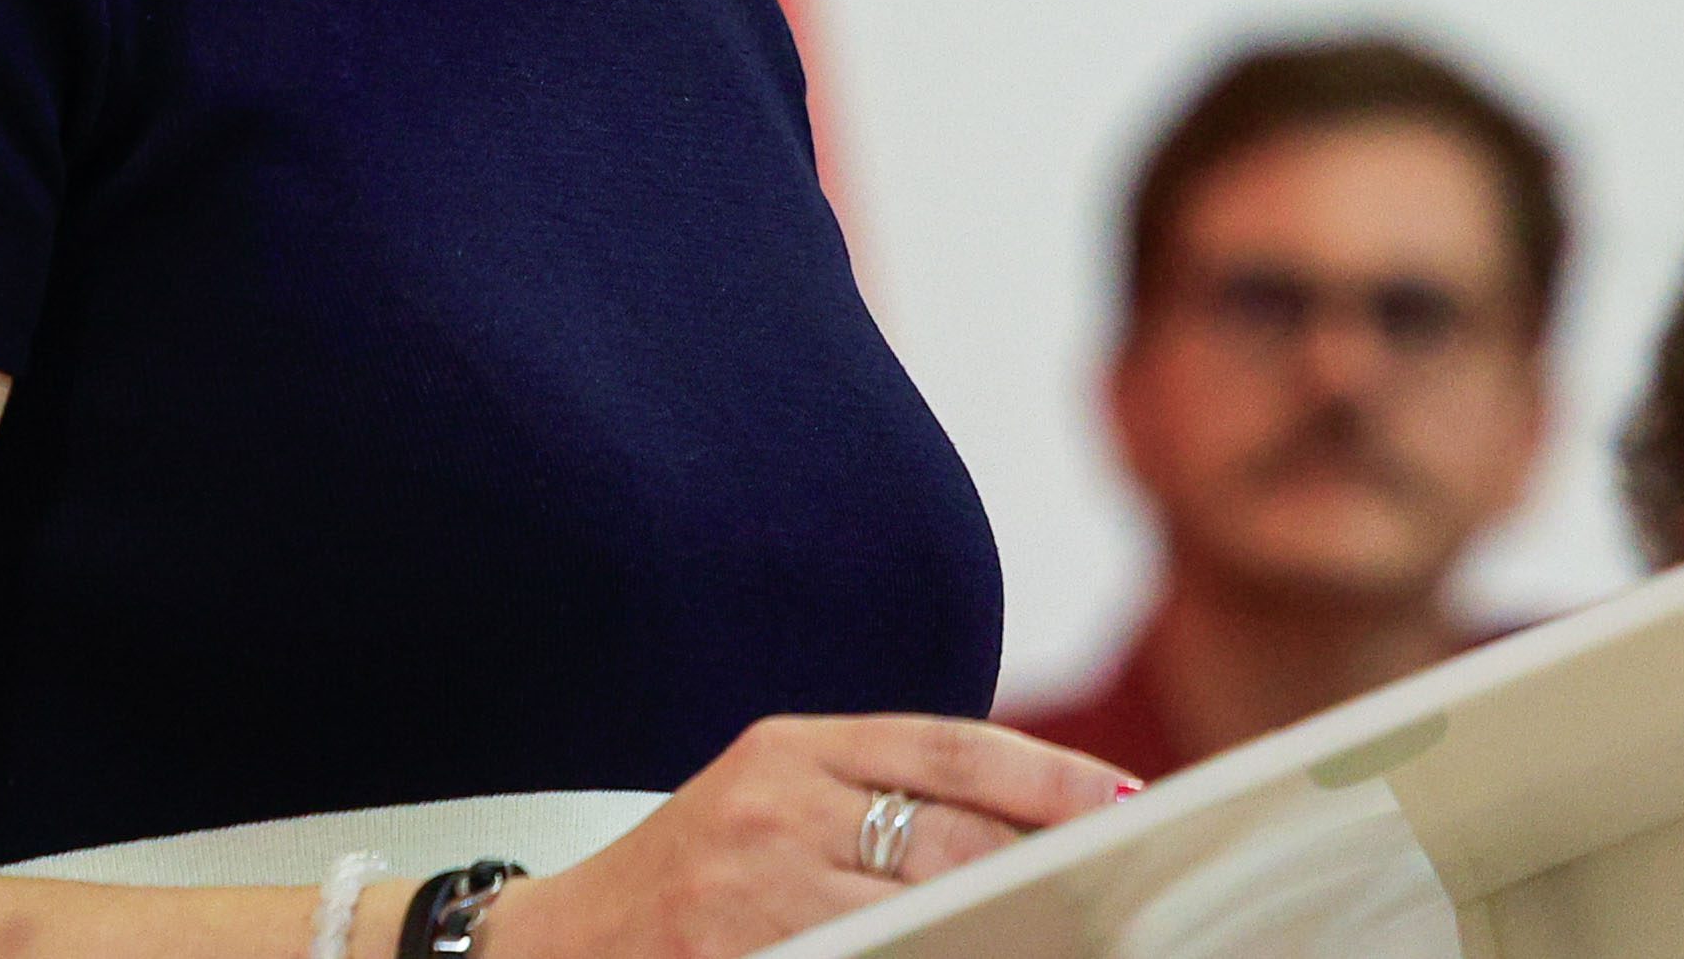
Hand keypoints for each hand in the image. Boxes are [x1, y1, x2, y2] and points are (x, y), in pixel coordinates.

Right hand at [491, 716, 1130, 958]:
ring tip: (1066, 932)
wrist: (557, 949)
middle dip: (1045, 865)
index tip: (1126, 801)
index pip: (946, 746)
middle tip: (1124, 885)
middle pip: (948, 834)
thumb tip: (1021, 829)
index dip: (1046, 774)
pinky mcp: (737, 952)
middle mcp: (771, 805)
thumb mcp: (768, 804)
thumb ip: (876, 800)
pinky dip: (928, 957)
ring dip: (1003, 926)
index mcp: (785, 747)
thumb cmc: (688, 878)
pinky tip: (974, 956)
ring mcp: (753, 888)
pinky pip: (866, 957)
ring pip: (921, 909)